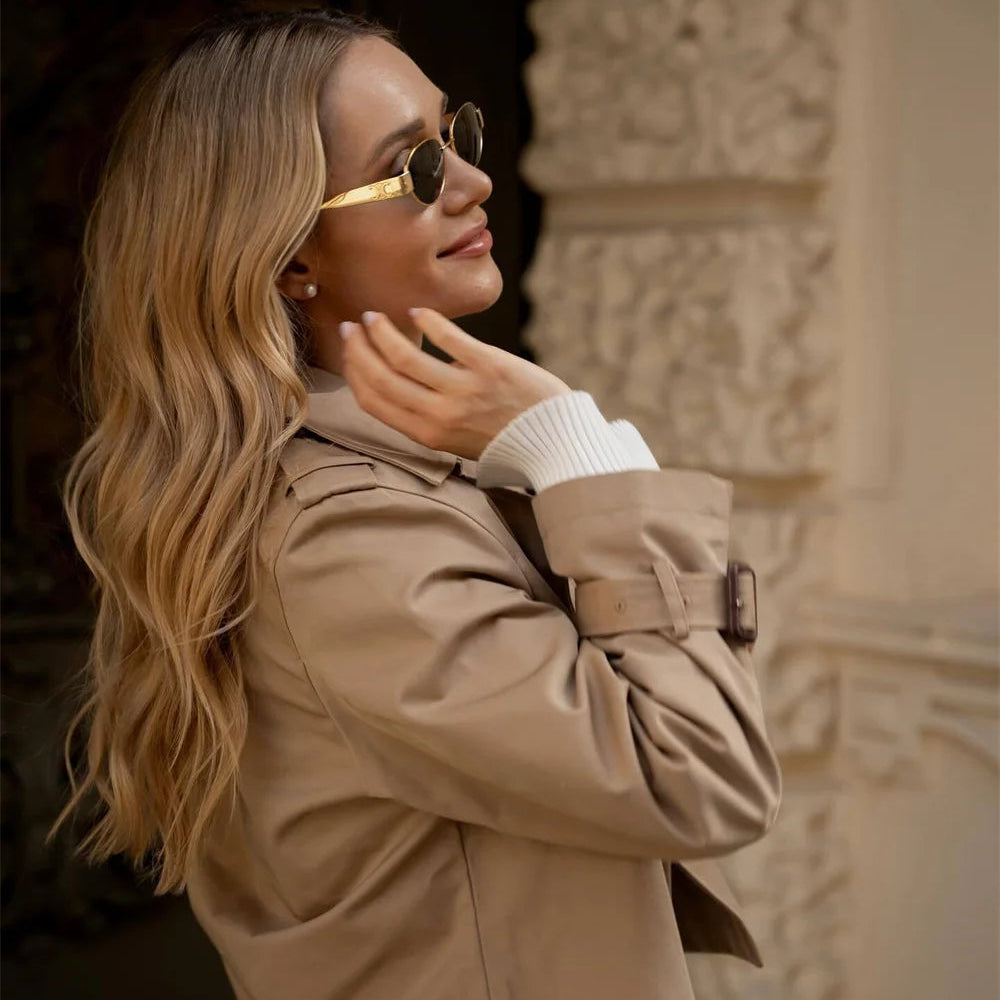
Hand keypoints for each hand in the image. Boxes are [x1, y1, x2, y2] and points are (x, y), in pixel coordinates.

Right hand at [338, 308, 571, 460]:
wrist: (551, 439)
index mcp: (426, 434)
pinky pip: (448, 338)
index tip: (349, 351)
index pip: (373, 401)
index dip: (353, 373)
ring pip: (406, 357)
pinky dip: (427, 321)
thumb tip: (391, 381)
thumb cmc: (502, 438)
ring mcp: (464, 390)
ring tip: (377, 317)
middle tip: (354, 327)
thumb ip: (422, 416)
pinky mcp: (489, 366)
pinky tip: (419, 312)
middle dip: (360, 349)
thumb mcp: (453, 439)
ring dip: (384, 332)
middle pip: (382, 377)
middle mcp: (439, 414)